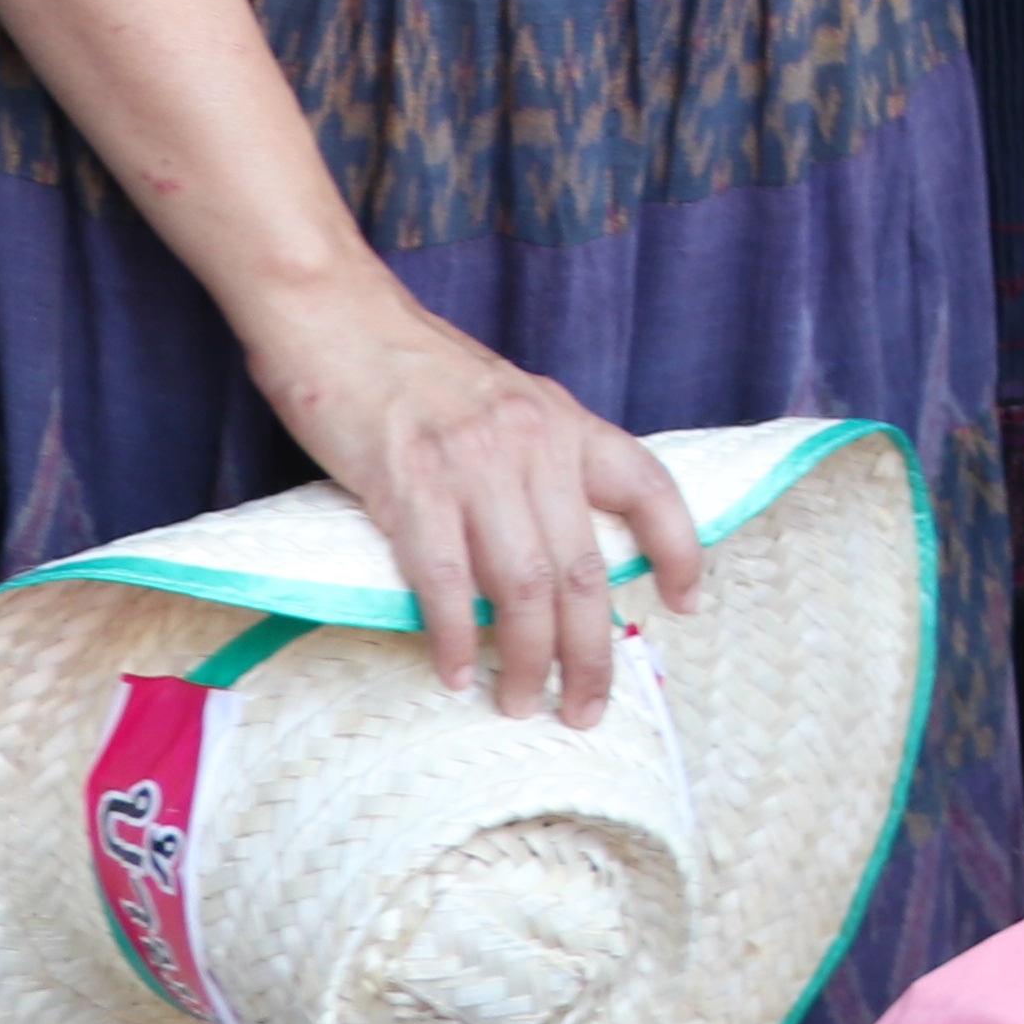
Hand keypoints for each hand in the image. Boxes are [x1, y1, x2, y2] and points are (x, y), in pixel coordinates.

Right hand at [237, 279, 705, 724]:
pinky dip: (455, 635)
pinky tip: (454, 671)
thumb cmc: (414, 368)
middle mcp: (535, 443)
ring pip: (525, 585)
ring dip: (527, 657)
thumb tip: (559, 540)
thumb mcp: (507, 402)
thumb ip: (538, 460)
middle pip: (584, 567)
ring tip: (522, 703)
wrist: (337, 317)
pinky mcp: (410, 484)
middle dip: (591, 649)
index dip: (680, 549)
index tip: (686, 605)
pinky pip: (447, 579)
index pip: (648, 488)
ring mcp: (474, 464)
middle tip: (586, 707)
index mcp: (565, 421)